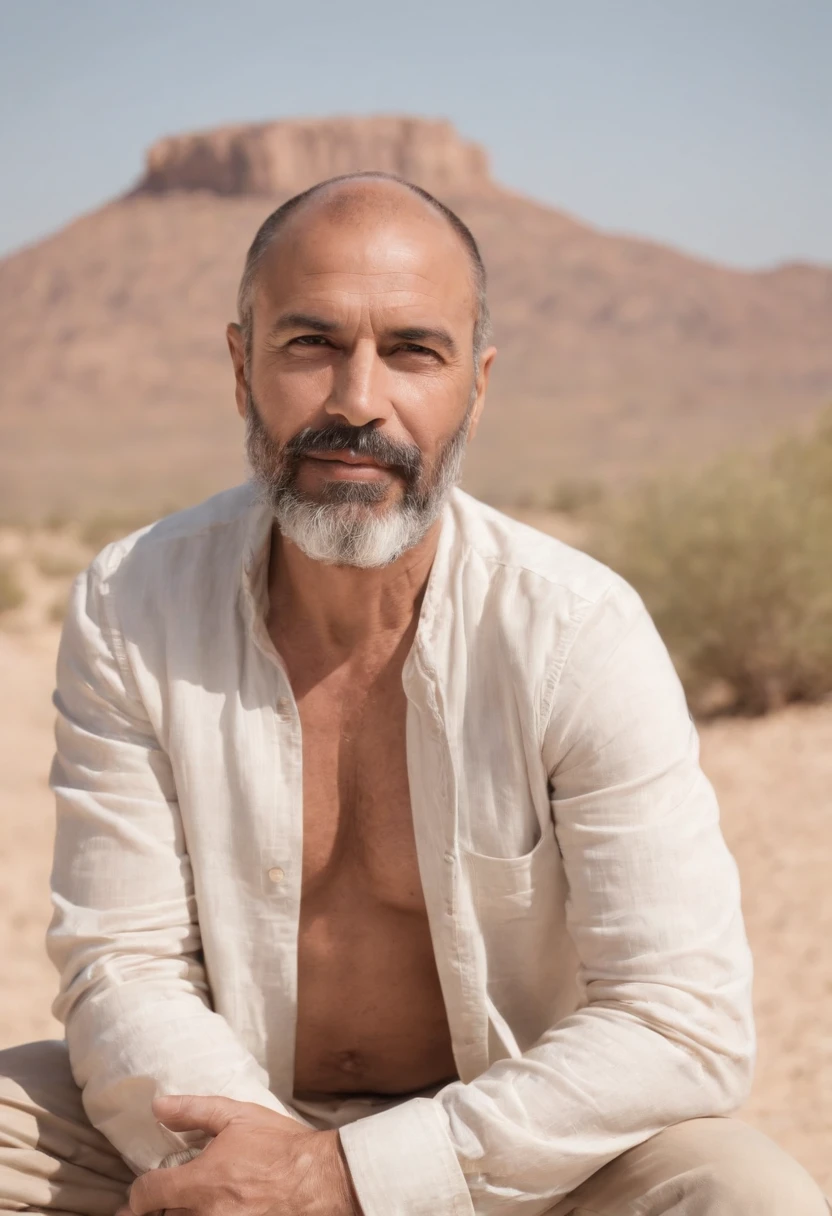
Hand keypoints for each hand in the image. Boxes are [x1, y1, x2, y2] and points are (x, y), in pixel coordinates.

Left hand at [115, 1093, 360, 1215]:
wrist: (322, 1182)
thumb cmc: (282, 1148)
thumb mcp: (238, 1116)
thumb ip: (194, 1111)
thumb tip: (158, 1106)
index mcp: (199, 1182)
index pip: (145, 1196)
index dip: (139, 1193)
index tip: (145, 1190)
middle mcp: (204, 1215)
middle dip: (156, 1211)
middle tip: (160, 1203)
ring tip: (187, 1206)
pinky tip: (212, 1211)